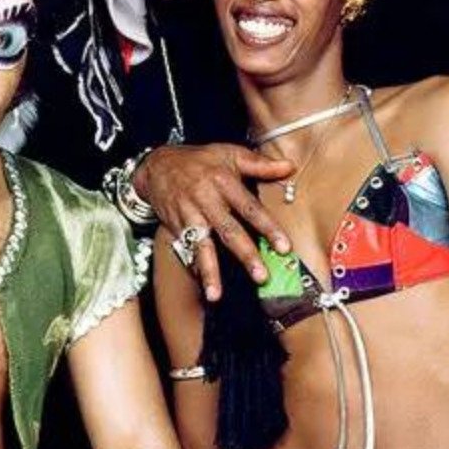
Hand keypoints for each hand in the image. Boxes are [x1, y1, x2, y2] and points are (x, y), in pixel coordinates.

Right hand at [135, 143, 293, 299]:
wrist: (157, 165)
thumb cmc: (199, 160)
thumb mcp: (229, 154)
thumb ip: (261, 164)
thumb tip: (291, 166)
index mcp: (224, 182)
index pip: (250, 208)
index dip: (267, 228)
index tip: (284, 247)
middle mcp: (206, 201)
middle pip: (228, 231)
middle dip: (246, 255)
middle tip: (262, 276)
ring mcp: (189, 216)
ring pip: (201, 246)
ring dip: (209, 271)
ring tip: (216, 294)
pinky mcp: (176, 227)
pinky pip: (185, 250)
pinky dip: (193, 268)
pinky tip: (202, 286)